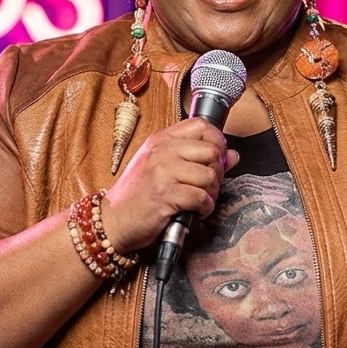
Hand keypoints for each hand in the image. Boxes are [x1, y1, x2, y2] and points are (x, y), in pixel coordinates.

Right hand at [100, 119, 238, 253]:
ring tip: (202, 201)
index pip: (201, 126)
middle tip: (209, 186)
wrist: (114, 221)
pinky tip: (196, 212)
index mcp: (161, 140)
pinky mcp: (165, 194)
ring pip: (209, 175)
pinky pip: (201, 197)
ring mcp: (162, 172)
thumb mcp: (163, 169)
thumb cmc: (137, 196)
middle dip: (218, 172)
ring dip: (212, 193)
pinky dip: (205, 208)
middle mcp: (162, 151)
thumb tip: (232, 155)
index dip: (217, 141)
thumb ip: (197, 158)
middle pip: (211, 151)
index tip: (217, 158)